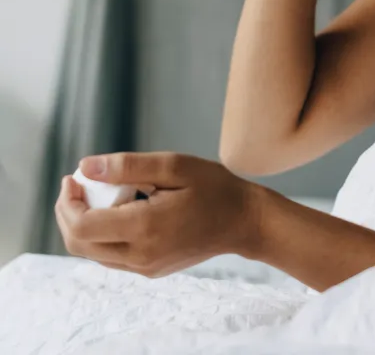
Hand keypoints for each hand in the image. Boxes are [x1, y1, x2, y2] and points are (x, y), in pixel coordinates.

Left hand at [54, 152, 262, 277]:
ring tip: (103, 192)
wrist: (244, 221)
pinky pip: (111, 256)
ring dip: (85, 222)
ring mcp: (144, 267)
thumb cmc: (214, 187)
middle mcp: (140, 255)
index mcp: (144, 228)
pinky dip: (103, 233)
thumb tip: (85, 167)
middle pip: (79, 243)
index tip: (73, 178)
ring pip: (92, 252)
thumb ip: (128, 166)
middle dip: (69, 213)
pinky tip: (121, 209)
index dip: (68, 202)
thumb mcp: (174, 166)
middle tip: (79, 184)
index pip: (82, 226)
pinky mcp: (150, 270)